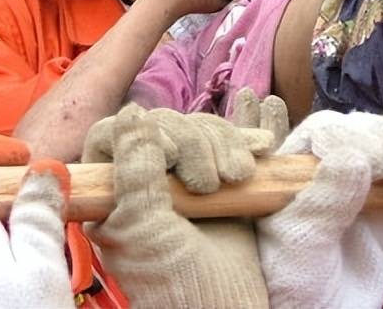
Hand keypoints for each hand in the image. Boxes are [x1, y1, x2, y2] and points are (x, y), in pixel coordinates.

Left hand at [83, 92, 288, 308]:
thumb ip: (135, 167)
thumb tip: (132, 112)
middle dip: (198, 144)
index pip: (120, 135)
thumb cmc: (174, 278)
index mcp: (115, 194)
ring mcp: (192, 180)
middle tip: (210, 184)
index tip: (171, 154)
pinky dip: (254, 125)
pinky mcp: (228, 183)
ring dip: (229, 142)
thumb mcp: (143, 224)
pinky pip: (239, 141)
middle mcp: (151, 181)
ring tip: (240, 175)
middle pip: (172, 127)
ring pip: (206, 131)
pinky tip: (267, 105)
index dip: (148, 133)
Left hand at [256, 108, 382, 308]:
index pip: (327, 134)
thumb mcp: (297, 248)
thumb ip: (322, 204)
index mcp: (291, 174)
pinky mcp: (381, 233)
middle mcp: (325, 180)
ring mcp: (356, 205)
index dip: (362, 138)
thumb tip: (354, 156)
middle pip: (367, 143)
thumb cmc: (286, 287)